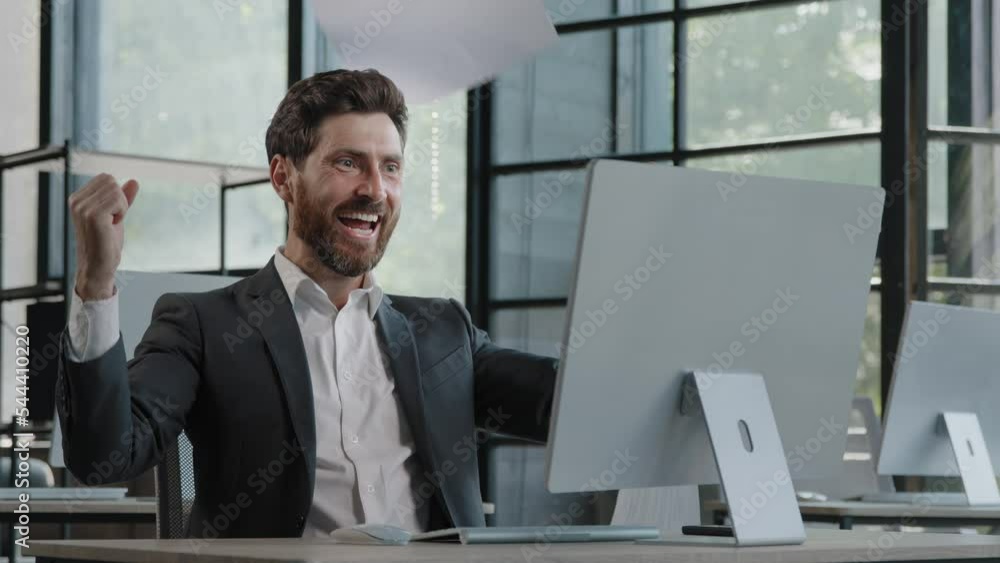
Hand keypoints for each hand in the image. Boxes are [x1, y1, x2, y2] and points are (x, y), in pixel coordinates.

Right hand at [69, 174, 139, 300]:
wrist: (98, 267)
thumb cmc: (106, 243)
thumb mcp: (116, 215)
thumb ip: (123, 198)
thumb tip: (134, 181)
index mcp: (77, 198)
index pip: (106, 178)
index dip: (116, 196)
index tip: (110, 215)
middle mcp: (76, 201)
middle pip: (111, 181)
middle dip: (120, 200)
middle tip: (111, 220)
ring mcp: (82, 208)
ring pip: (116, 190)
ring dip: (121, 208)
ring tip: (110, 225)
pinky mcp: (92, 215)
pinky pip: (118, 201)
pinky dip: (121, 213)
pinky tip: (112, 226)